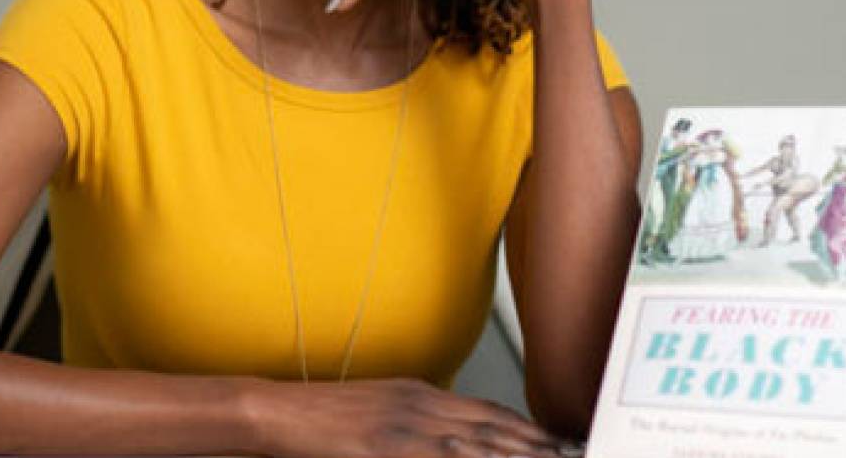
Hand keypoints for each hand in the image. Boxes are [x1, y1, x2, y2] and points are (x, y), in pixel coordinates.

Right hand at [247, 376, 576, 457]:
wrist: (281, 413)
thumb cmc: (328, 414)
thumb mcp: (385, 405)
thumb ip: (422, 415)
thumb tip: (456, 434)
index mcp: (421, 394)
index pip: (487, 411)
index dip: (525, 429)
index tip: (553, 441)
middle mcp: (420, 407)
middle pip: (489, 429)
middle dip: (532, 446)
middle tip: (564, 455)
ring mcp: (405, 430)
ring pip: (472, 446)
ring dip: (511, 456)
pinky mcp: (386, 448)